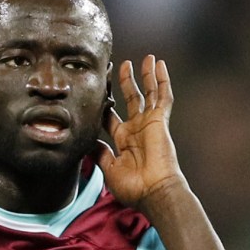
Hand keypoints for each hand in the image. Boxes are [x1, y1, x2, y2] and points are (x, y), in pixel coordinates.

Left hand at [97, 55, 185, 208]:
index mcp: (123, 141)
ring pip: (148, 93)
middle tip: (119, 66)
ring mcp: (150, 123)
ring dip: (145, 76)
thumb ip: (99, 152)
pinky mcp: (160, 120)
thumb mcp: (109, 168)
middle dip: (124, 84)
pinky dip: (162, 79)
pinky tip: (159, 64)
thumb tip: (86, 141)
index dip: (103, 104)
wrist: (153, 191)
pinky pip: (163, 96)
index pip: (110, 117)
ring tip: (143, 59)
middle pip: (130, 100)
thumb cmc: (133, 187)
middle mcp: (137, 129)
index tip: (96, 90)